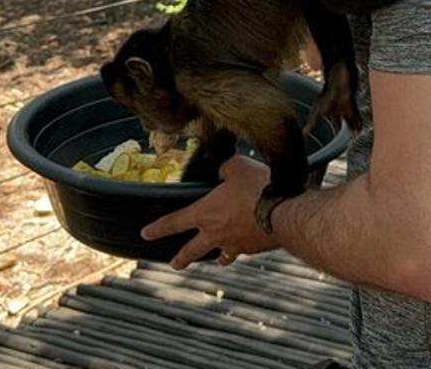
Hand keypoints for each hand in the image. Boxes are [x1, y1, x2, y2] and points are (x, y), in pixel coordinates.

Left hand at [141, 155, 278, 269]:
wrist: (284, 213)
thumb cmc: (258, 188)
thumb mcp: (237, 167)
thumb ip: (225, 167)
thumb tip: (224, 170)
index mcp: (205, 214)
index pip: (174, 222)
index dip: (158, 228)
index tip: (146, 234)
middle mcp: (217, 234)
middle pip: (192, 250)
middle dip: (181, 258)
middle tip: (175, 264)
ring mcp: (236, 244)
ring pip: (221, 255)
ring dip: (218, 257)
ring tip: (219, 259)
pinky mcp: (255, 248)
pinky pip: (245, 249)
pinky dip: (245, 246)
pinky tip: (250, 240)